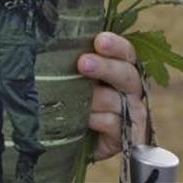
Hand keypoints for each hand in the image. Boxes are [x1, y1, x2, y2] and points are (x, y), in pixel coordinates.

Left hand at [77, 32, 147, 161]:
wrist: (79, 141)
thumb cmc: (75, 99)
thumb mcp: (74, 77)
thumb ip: (73, 61)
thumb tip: (52, 43)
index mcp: (120, 68)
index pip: (126, 53)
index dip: (116, 46)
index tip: (100, 40)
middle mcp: (129, 89)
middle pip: (126, 74)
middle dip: (105, 67)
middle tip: (83, 63)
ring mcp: (130, 113)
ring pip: (117, 100)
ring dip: (95, 97)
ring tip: (77, 95)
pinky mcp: (124, 136)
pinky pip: (112, 124)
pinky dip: (96, 119)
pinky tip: (84, 118)